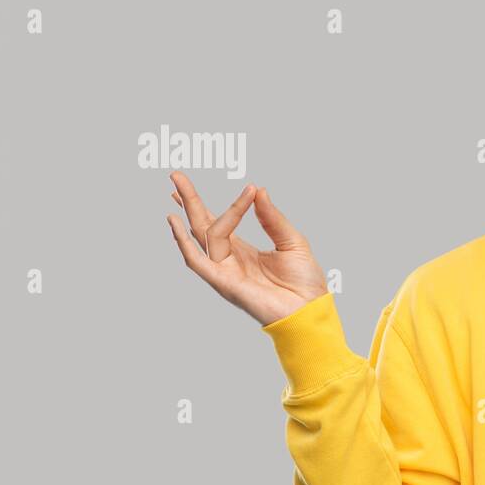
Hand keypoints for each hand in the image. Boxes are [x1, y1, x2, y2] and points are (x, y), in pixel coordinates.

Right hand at [165, 171, 328, 325]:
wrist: (310, 309)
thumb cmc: (304, 281)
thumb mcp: (292, 241)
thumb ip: (272, 218)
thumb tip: (259, 190)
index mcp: (244, 251)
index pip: (220, 222)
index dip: (218, 204)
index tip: (246, 185)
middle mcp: (229, 259)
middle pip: (202, 225)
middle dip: (188, 200)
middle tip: (175, 174)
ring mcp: (224, 271)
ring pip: (204, 235)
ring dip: (191, 210)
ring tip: (178, 188)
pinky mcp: (223, 282)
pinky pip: (198, 261)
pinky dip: (184, 243)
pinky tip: (176, 223)